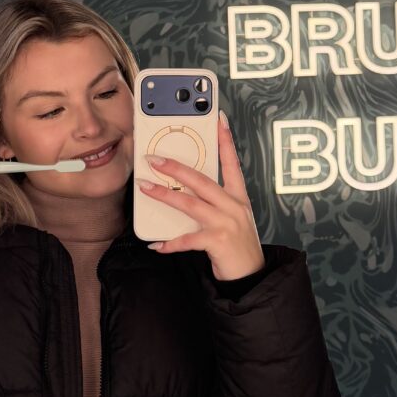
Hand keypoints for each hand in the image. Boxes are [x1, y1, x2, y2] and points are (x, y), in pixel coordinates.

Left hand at [136, 112, 264, 280]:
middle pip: (202, 180)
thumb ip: (213, 202)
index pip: (232, 163)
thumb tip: (183, 191)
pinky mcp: (218, 241)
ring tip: (146, 188)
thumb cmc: (237, 245)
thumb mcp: (232, 217)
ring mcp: (227, 223)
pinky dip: (170, 243)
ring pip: (191, 204)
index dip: (225, 140)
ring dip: (165, 195)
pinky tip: (157, 245)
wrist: (251, 276)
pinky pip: (188, 239)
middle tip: (155, 159)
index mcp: (238, 197)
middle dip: (176, 168)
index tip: (218, 120)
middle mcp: (233, 206)